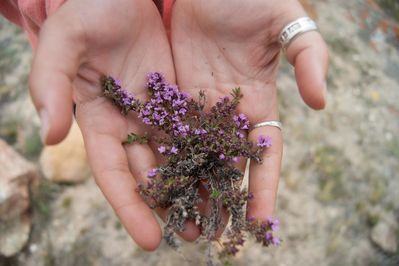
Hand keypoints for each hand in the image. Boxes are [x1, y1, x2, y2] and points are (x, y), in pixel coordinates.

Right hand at [29, 0, 198, 249]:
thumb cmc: (88, 9)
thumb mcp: (63, 42)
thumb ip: (50, 85)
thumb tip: (52, 135)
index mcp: (98, 118)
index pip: (113, 174)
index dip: (129, 206)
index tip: (150, 239)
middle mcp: (129, 122)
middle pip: (149, 174)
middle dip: (170, 206)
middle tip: (194, 235)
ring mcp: (157, 110)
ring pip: (178, 157)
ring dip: (194, 186)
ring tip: (215, 215)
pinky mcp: (181, 95)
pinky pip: (197, 128)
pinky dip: (210, 152)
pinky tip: (226, 173)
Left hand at [170, 0, 327, 226]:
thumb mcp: (288, 24)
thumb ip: (310, 59)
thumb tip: (320, 103)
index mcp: (260, 102)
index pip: (266, 154)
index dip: (265, 187)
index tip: (261, 221)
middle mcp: (230, 112)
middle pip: (227, 164)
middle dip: (222, 198)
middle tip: (213, 232)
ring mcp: (199, 105)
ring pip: (196, 156)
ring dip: (191, 188)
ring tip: (182, 220)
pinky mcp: (172, 94)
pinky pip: (168, 131)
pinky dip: (165, 159)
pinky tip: (158, 185)